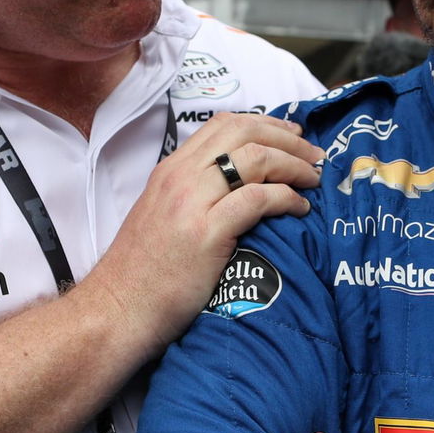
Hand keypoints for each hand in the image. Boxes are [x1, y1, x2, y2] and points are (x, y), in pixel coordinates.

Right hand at [88, 112, 323, 347]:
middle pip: (245, 132)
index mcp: (170, 169)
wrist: (118, 308)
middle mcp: (180, 177)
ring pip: (256, 159)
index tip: (292, 137)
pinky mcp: (206, 233)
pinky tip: (300, 209)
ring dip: (294, 165)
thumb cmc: (144, 271)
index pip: (224, 124)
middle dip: (288, 139)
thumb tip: (237, 184)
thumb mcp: (163, 214)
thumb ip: (193, 193)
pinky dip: (287, 198)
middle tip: (315, 156)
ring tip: (314, 180)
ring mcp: (191, 203)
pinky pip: (258, 199)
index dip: (266, 124)